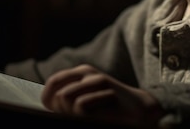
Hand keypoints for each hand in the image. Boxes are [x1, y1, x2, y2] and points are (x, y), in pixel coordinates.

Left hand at [41, 64, 164, 126]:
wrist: (140, 111)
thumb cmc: (109, 111)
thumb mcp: (85, 103)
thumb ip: (67, 102)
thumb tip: (50, 104)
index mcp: (79, 74)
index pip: (52, 84)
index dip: (50, 100)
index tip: (58, 112)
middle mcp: (86, 73)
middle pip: (57, 94)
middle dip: (62, 110)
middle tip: (78, 116)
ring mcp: (97, 79)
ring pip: (65, 98)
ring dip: (72, 113)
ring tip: (89, 117)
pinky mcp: (106, 89)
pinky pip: (80, 105)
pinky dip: (84, 115)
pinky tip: (99, 116)